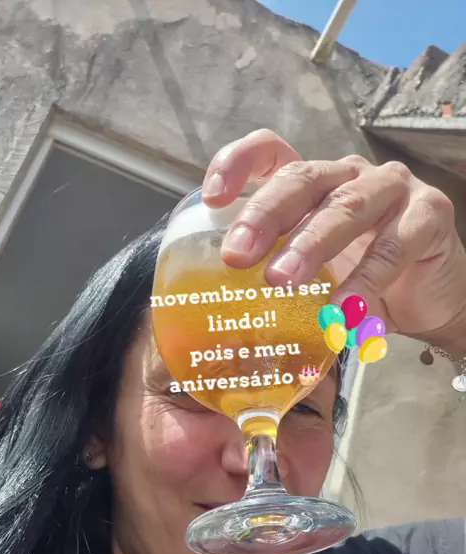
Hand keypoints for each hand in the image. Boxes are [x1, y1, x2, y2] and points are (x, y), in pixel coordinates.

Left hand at [202, 129, 465, 357]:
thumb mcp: (314, 274)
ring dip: (311, 244)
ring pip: (346, 207)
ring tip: (281, 280)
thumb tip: (221, 306)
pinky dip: (364, 283)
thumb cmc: (362, 281)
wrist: (429, 299)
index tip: (212, 198)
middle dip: (265, 216)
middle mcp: (350, 175)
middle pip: (303, 180)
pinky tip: (342, 312)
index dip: (240, 162)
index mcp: (316, 182)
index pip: (273, 151)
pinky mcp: (429, 213)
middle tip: (236, 255)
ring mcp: (392, 189)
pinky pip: (392, 247)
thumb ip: (278, 272)